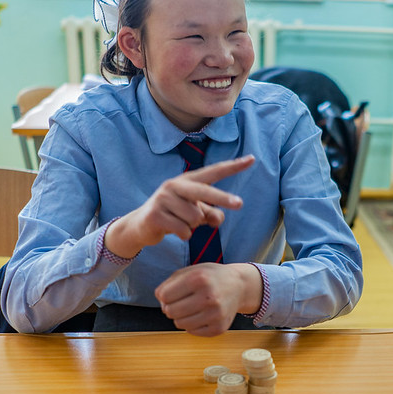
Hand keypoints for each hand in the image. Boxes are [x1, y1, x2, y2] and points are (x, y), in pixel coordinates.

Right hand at [105, 155, 254, 257]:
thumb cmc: (173, 217)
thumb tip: (219, 219)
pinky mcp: (156, 214)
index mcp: (187, 181)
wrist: (140, 226)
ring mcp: (164, 198)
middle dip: (223, 197)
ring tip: (180, 223)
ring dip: (192, 226)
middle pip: (205, 191)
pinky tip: (173, 231)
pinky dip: (183, 234)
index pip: (214, 172)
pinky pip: (183, 229)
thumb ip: (210, 214)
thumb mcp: (195, 214)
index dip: (233, 166)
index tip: (252, 159)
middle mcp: (175, 185)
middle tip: (240, 204)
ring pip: (194, 217)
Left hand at [155, 263, 262, 336]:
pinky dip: (192, 324)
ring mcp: (216, 314)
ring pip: (179, 324)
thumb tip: (160, 301)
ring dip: (181, 316)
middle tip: (181, 301)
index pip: (164, 296)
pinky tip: (200, 315)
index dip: (164, 295)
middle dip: (171, 307)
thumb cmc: (210, 277)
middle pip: (170, 311)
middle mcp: (209, 297)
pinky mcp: (219, 328)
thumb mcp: (190, 271)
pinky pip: (192, 332)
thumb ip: (169, 283)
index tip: (173, 292)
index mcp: (199, 279)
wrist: (239, 286)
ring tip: (191, 307)